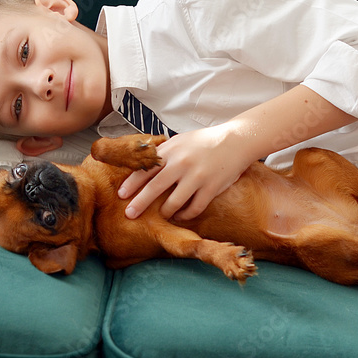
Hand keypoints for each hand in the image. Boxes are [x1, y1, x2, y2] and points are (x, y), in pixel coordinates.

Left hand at [119, 124, 254, 220]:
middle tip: (129, 214)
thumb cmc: (204, 142)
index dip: (131, 183)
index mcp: (172, 151)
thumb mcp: (180, 141)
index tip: (121, 194)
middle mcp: (182, 163)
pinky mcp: (211, 188)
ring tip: (161, 215)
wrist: (236, 141)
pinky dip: (184, 215)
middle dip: (139, 203)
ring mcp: (197, 177)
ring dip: (164, 212)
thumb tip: (140, 166)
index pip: (145, 168)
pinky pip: (194, 208)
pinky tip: (180, 216)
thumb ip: (163, 154)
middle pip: (154, 187)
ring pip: (174, 202)